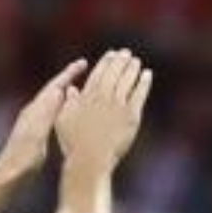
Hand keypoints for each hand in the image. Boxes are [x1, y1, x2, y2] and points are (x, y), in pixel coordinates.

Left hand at [0, 59, 87, 184]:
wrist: (11, 175)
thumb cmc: (24, 157)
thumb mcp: (38, 132)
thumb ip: (48, 111)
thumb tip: (60, 90)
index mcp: (36, 110)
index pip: (55, 86)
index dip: (69, 74)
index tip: (83, 63)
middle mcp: (33, 112)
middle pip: (53, 89)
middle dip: (68, 78)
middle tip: (83, 69)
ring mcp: (32, 122)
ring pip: (52, 101)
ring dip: (65, 92)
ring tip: (78, 87)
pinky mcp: (34, 134)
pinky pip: (51, 113)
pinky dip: (61, 108)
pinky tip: (65, 113)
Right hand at [55, 48, 151, 171]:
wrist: (90, 159)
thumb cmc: (74, 143)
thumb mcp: (63, 119)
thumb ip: (69, 102)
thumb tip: (72, 89)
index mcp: (87, 96)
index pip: (98, 73)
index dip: (106, 62)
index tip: (111, 54)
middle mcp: (103, 96)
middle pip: (114, 73)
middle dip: (120, 60)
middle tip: (126, 53)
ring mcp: (118, 105)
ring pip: (127, 80)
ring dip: (132, 68)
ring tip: (136, 61)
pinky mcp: (131, 116)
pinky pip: (139, 94)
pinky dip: (144, 82)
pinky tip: (147, 74)